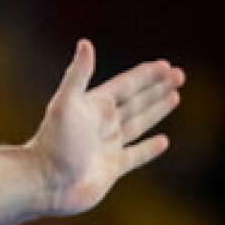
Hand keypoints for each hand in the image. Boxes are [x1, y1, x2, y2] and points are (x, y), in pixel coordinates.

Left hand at [29, 39, 184, 215]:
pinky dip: (150, 148)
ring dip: (157, 109)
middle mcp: (103, 123)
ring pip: (139, 123)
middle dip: (158, 87)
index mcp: (95, 105)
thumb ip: (78, 75)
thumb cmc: (53, 142)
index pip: (126, 84)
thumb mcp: (65, 104)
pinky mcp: (112, 169)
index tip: (166, 65)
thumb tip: (85, 42)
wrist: (45, 182)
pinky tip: (163, 141)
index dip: (146, 75)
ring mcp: (108, 146)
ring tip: (175, 96)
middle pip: (137, 100)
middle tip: (179, 74)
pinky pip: (136, 155)